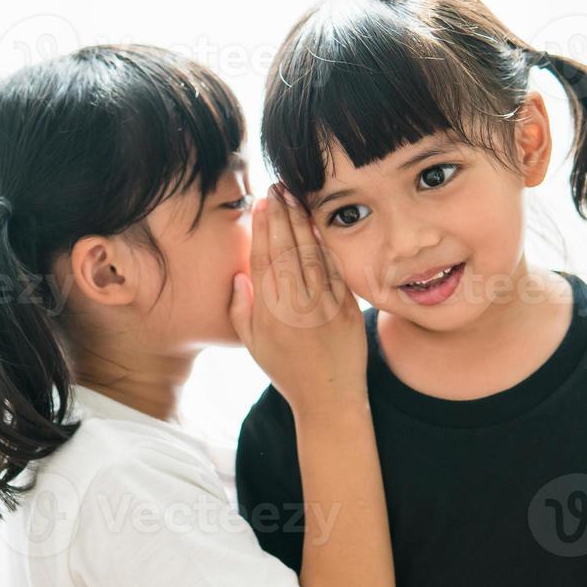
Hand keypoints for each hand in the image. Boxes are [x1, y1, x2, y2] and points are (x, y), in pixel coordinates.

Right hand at [229, 182, 368, 415]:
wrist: (329, 398)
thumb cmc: (286, 370)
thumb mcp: (253, 345)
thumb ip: (241, 309)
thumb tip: (239, 275)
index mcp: (269, 314)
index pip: (263, 259)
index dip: (262, 228)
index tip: (262, 204)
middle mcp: (294, 307)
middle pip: (285, 250)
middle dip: (281, 215)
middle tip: (277, 188)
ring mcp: (323, 306)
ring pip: (310, 254)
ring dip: (302, 222)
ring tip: (295, 197)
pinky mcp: (346, 308)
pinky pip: (333, 270)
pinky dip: (324, 245)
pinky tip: (317, 225)